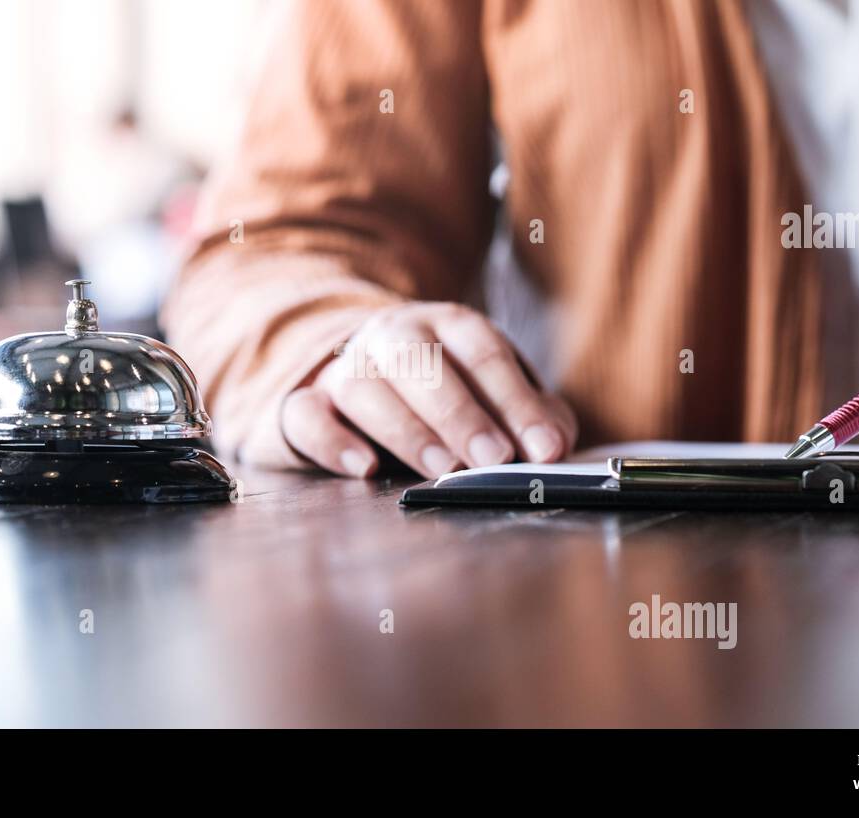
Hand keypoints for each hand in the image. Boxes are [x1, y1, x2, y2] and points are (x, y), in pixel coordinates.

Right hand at [280, 302, 576, 476]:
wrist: (356, 373)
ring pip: (364, 386)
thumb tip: (556, 446)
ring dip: (405, 429)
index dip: (517, 400)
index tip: (545, 447)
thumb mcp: (493, 393)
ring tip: (440, 468)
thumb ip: (531, 416)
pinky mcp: (302, 403)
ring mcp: (343, 368)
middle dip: (461, 412)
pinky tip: (363, 468)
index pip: (483, 352)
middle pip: (420, 362)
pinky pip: (306, 414)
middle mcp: (391, 336)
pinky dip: (332, 441)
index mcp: (445, 325)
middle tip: (495, 458)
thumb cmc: (441, 391)